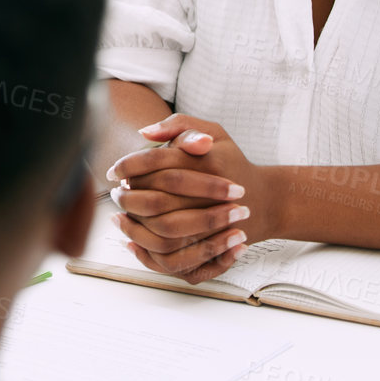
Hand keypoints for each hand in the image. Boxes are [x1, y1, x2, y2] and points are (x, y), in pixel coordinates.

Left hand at [106, 115, 272, 283]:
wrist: (266, 201)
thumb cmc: (232, 162)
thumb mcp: (215, 132)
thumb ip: (179, 125)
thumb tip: (143, 132)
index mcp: (209, 162)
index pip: (158, 162)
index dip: (129, 166)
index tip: (113, 170)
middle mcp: (212, 194)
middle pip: (157, 197)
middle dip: (129, 195)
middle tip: (115, 192)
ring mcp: (214, 225)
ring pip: (162, 229)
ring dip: (134, 223)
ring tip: (119, 214)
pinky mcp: (211, 248)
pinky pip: (173, 255)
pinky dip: (147, 249)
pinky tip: (131, 237)